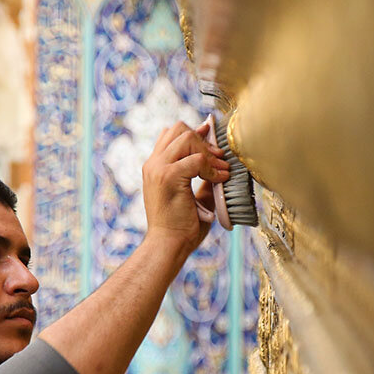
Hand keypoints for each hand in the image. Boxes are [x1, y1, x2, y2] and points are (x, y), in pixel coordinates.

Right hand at [141, 117, 229, 254]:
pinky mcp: (168, 177)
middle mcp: (153, 164)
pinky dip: (212, 167)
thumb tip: (217, 162)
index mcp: (155, 167)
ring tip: (220, 170)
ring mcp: (158, 169)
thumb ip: (199, 177)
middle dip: (203, 139)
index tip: (211, 135)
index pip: (171, 134)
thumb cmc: (180, 226)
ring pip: (187, 138)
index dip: (194, 132)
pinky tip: (219, 179)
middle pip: (179, 129)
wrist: (167, 244)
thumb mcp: (191, 195)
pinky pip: (196, 159)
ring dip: (208, 152)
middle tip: (218, 157)